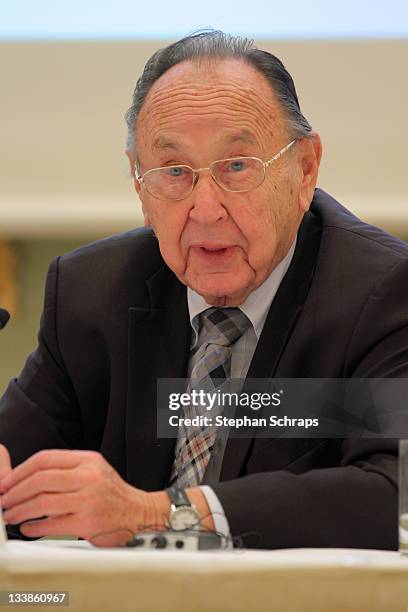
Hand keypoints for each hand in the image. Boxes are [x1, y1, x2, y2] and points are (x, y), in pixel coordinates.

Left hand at [0, 449, 169, 544]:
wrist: (139, 513)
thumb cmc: (112, 494)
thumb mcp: (93, 470)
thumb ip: (65, 469)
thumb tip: (28, 475)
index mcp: (87, 460)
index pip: (45, 459)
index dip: (20, 471)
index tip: (7, 482)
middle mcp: (88, 477)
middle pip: (40, 479)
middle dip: (15, 491)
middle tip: (5, 500)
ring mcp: (89, 499)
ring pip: (42, 502)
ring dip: (20, 510)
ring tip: (11, 515)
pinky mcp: (88, 522)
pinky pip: (52, 524)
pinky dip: (34, 527)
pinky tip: (28, 528)